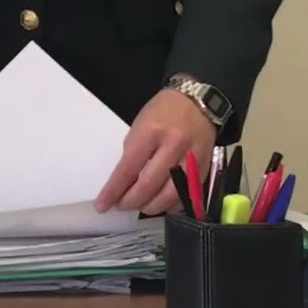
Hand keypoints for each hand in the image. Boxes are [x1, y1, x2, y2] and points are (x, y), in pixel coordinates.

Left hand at [95, 88, 216, 213]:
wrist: (197, 101)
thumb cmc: (163, 111)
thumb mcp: (140, 125)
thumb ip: (133, 153)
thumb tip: (123, 182)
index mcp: (151, 132)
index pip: (129, 169)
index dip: (114, 190)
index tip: (102, 205)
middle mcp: (173, 146)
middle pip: (149, 185)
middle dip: (131, 201)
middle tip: (121, 206)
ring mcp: (191, 159)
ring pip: (170, 195)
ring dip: (151, 206)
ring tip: (140, 206)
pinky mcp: (204, 169)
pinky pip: (187, 195)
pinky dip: (172, 205)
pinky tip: (161, 203)